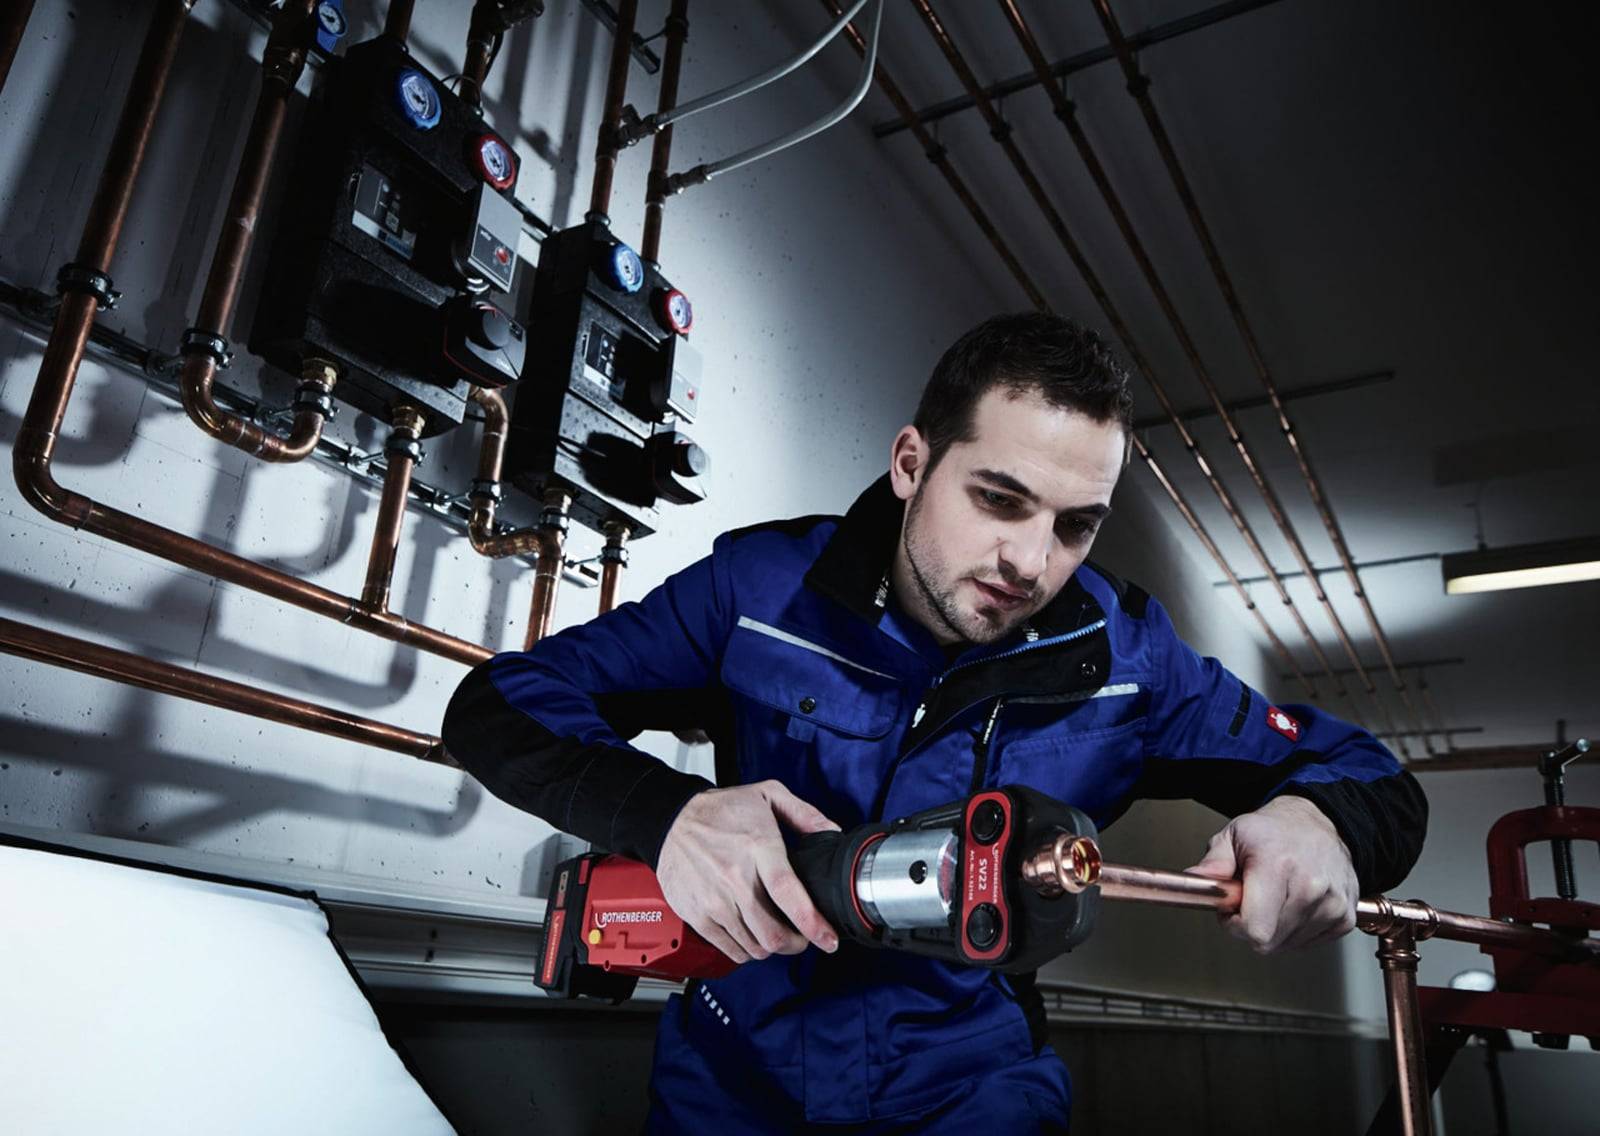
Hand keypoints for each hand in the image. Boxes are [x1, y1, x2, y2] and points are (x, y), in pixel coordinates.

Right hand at [657, 780, 841, 963]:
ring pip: (755, 947)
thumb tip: (832, 832)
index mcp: (758, 847)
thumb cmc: (721, 809)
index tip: (828, 939)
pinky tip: (752, 935)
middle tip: (803, 936)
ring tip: (777, 933)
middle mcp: (735, 878)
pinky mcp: (697, 915)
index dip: (812, 923)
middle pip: (773, 933)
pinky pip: (730, 950)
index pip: (788, 893)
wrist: (672, 820)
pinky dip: (748, 950)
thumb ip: (804, 814)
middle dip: (797, 943)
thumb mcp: (768, 795)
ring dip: (773, 948)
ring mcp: (713, 900)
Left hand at [1186, 795, 1357, 953]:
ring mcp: (1332, 905)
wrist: (1322, 824)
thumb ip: (1213, 863)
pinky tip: (1294, 904)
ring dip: (1274, 928)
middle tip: (1252, 899)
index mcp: (1278, 866)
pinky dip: (1296, 930)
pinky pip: (1308, 943)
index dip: (1234, 925)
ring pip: (1287, 945)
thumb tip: (1195, 881)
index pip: (1255, 929)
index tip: (1232, 910)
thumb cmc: (1276, 831)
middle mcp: (1310, 887)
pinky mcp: (1345, 918)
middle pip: (1269, 942)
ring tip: (1275, 897)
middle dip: (1252, 926)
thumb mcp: (1234, 834)